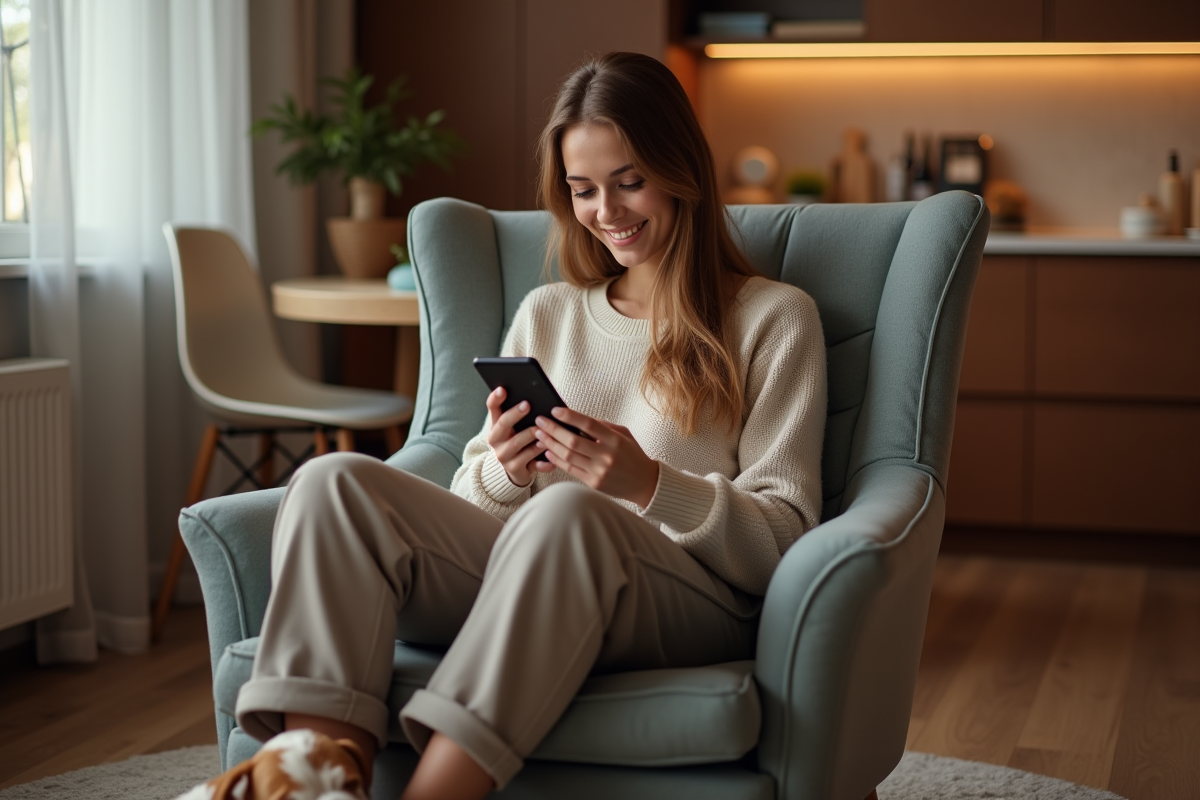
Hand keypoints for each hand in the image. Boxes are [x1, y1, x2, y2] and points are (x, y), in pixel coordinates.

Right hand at [485, 387, 555, 485]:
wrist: (515, 469)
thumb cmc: (519, 440)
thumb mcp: (516, 427)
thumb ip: (521, 414)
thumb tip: (538, 395)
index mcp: (496, 426)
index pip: (492, 408)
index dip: (495, 398)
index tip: (502, 389)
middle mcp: (496, 440)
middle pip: (502, 425)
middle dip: (514, 414)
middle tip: (527, 404)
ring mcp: (505, 456)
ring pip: (516, 445)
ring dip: (530, 437)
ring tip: (543, 431)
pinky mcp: (516, 470)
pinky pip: (531, 466)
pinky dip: (542, 464)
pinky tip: (551, 461)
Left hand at [534, 407, 659, 508]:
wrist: (644, 483)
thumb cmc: (633, 455)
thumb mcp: (623, 435)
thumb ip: (603, 426)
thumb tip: (578, 419)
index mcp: (615, 440)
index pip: (588, 424)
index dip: (569, 416)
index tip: (555, 410)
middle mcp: (606, 456)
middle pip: (573, 441)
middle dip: (553, 430)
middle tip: (540, 421)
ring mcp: (599, 471)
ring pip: (568, 456)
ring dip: (550, 444)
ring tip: (539, 435)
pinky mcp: (593, 483)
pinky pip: (570, 469)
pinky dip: (556, 459)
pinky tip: (548, 451)